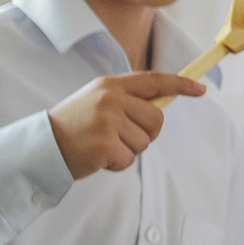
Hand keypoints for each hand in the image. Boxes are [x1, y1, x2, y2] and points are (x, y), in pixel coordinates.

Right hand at [47, 73, 204, 179]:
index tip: (201, 89)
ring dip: (128, 150)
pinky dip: (117, 164)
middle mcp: (110, 99)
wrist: (42, 146)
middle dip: (146, 132)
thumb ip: (126, 100)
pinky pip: (129, 159)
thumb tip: (160, 105)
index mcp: (109, 85)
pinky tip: (98, 158)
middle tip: (121, 137)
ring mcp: (107, 122)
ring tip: (103, 146)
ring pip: (144, 142)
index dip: (180, 84)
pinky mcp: (104, 145)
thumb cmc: (73, 126)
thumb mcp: (97, 101)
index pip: (154, 80)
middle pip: (156, 118)